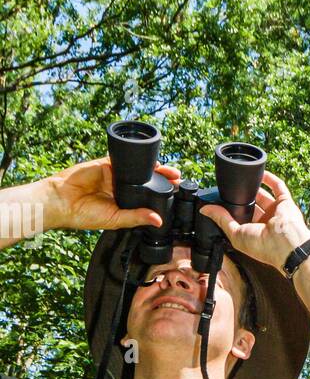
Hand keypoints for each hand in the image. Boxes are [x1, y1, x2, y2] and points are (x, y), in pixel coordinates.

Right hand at [41, 156, 180, 232]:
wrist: (62, 201)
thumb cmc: (84, 215)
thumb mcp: (115, 219)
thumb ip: (136, 217)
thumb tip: (158, 221)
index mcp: (123, 202)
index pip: (145, 196)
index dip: (160, 193)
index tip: (175, 193)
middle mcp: (120, 187)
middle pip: (145, 180)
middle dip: (162, 178)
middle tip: (178, 178)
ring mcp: (113, 174)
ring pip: (138, 168)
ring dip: (154, 168)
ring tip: (170, 171)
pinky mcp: (105, 163)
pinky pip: (123, 158)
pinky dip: (136, 157)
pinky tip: (149, 159)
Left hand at [199, 170, 309, 271]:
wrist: (286, 243)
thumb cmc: (264, 246)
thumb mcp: (236, 234)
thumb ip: (221, 220)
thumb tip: (205, 210)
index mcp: (255, 233)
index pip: (241, 219)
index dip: (232, 210)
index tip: (220, 201)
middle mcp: (266, 222)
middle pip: (252, 206)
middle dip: (242, 198)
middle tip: (230, 189)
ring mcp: (276, 211)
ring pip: (264, 195)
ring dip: (254, 187)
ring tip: (242, 179)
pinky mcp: (286, 202)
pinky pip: (278, 187)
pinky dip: (269, 178)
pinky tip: (259, 172)